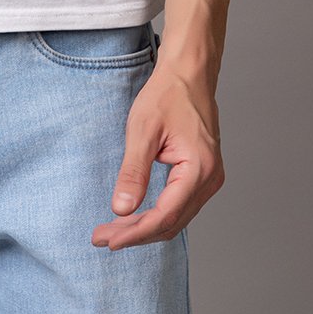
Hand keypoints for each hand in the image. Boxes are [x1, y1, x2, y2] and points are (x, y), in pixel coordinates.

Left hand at [91, 60, 224, 250]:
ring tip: (112, 230)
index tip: (108, 240)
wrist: (188, 73)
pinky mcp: (202, 175)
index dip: (135, 233)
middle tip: (102, 237)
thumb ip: (133, 172)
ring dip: (144, 227)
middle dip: (136, 234)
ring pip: (176, 218)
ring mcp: (209, 179)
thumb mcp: (143, 130)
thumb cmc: (167, 95)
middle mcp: (210, 180)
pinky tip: (134, 216)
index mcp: (199, 170)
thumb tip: (121, 210)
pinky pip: (179, 205)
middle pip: (171, 222)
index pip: (165, 215)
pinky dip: (156, 214)